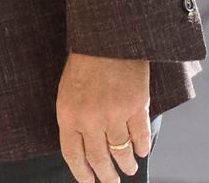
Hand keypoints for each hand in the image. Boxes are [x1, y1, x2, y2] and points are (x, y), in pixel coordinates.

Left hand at [56, 53, 151, 181]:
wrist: (105, 40)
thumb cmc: (83, 65)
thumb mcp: (67, 93)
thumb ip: (73, 119)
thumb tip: (82, 147)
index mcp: (68, 115)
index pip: (73, 154)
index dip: (81, 172)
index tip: (88, 182)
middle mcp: (89, 119)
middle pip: (99, 158)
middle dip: (106, 175)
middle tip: (111, 182)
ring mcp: (113, 114)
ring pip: (121, 151)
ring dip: (126, 163)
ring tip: (127, 168)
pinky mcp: (136, 107)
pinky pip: (140, 136)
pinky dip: (141, 147)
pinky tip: (141, 151)